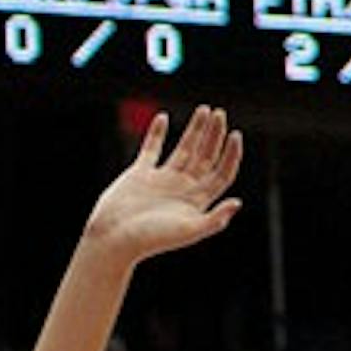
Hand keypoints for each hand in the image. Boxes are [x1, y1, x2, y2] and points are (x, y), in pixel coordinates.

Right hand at [83, 107, 243, 265]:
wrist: (113, 240)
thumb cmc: (151, 240)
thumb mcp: (188, 230)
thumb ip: (214, 219)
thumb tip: (238, 202)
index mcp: (197, 201)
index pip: (221, 173)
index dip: (230, 154)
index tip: (235, 135)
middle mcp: (183, 188)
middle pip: (206, 157)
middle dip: (214, 136)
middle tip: (221, 114)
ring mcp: (162, 180)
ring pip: (184, 149)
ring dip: (195, 130)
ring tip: (205, 110)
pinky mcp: (140, 174)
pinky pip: (151, 149)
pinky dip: (157, 133)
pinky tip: (163, 117)